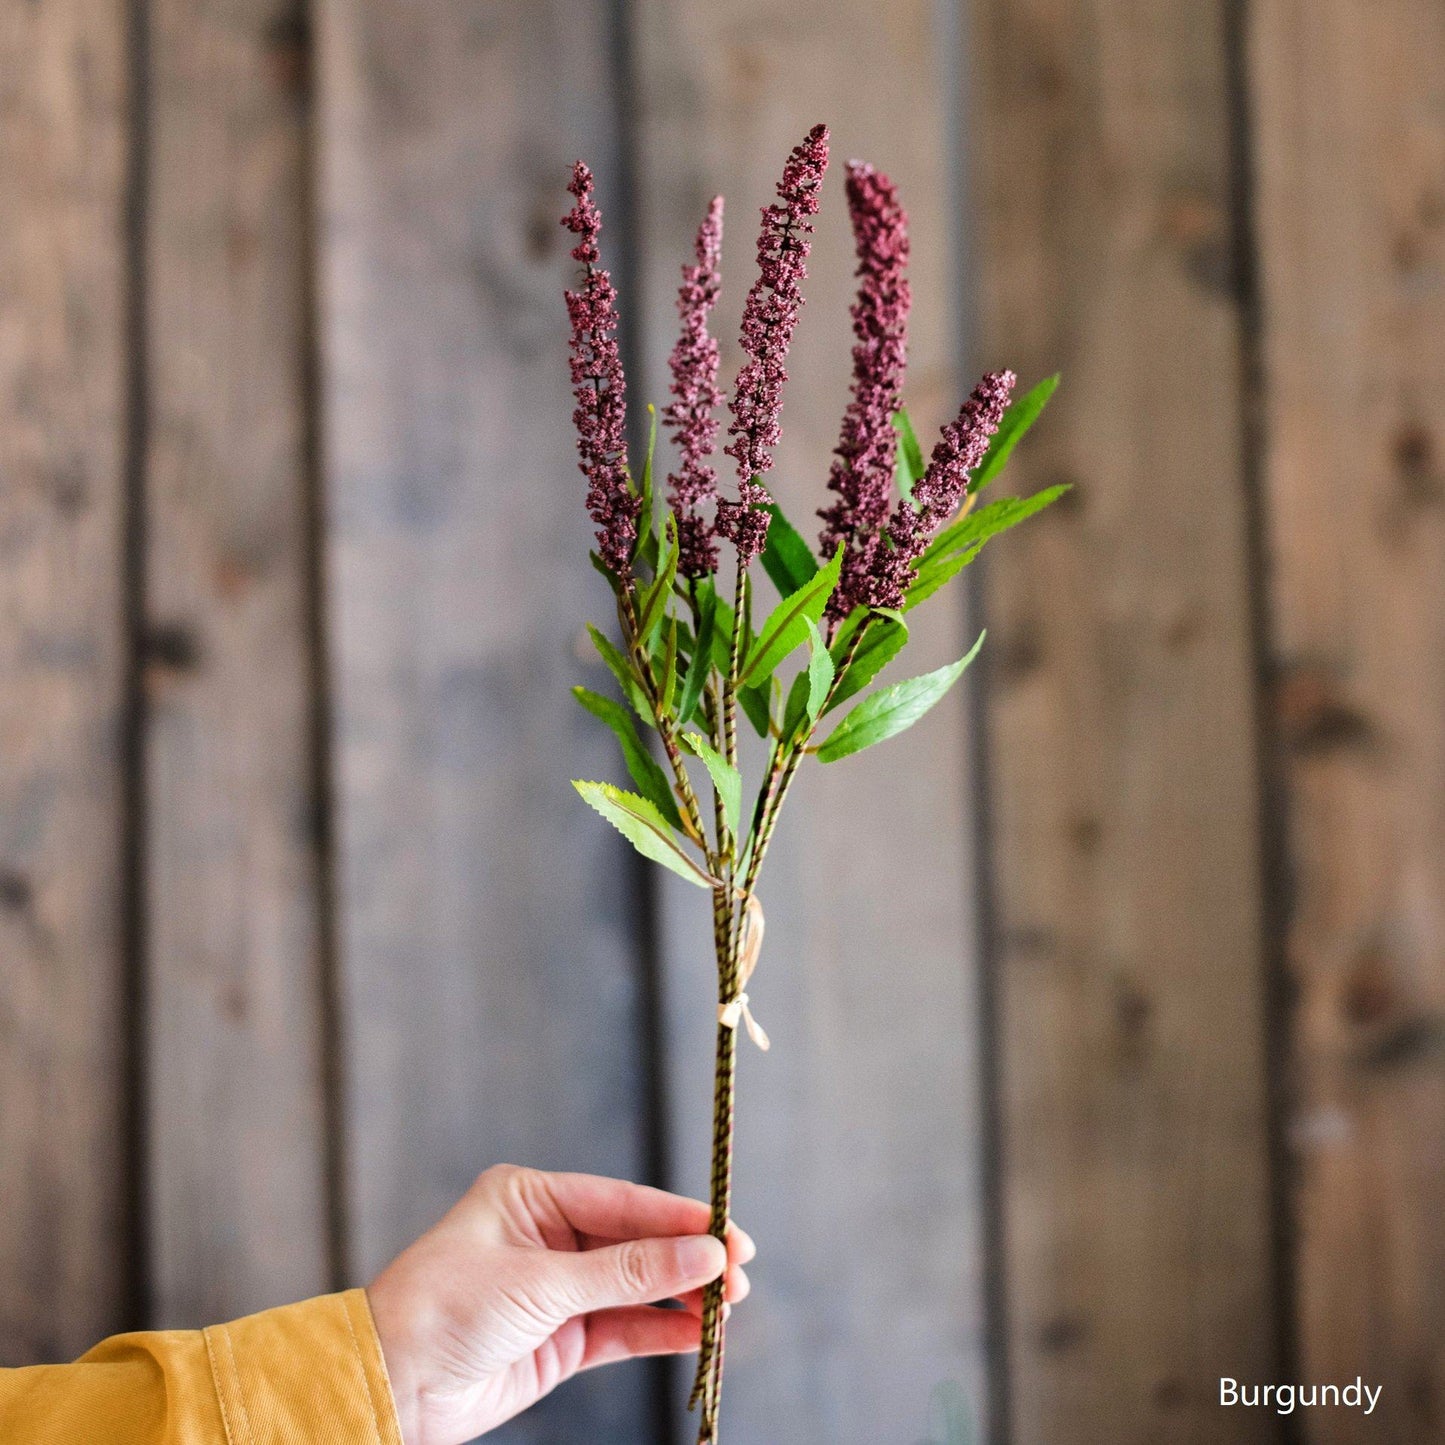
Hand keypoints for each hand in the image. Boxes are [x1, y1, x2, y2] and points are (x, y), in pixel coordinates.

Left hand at [366, 1164, 753, 1444]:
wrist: (390, 1386)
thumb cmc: (445, 1308)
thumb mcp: (541, 1283)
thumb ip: (627, 1272)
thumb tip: (705, 1256)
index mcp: (530, 1196)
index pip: (622, 1201)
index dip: (678, 1219)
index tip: (729, 1232)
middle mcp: (546, 1236)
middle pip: (633, 1242)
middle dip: (686, 1258)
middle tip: (742, 1272)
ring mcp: (553, 1289)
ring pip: (632, 1287)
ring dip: (679, 1296)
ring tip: (729, 1306)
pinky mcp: (557, 1339)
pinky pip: (620, 1329)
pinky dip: (657, 1331)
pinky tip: (695, 1333)